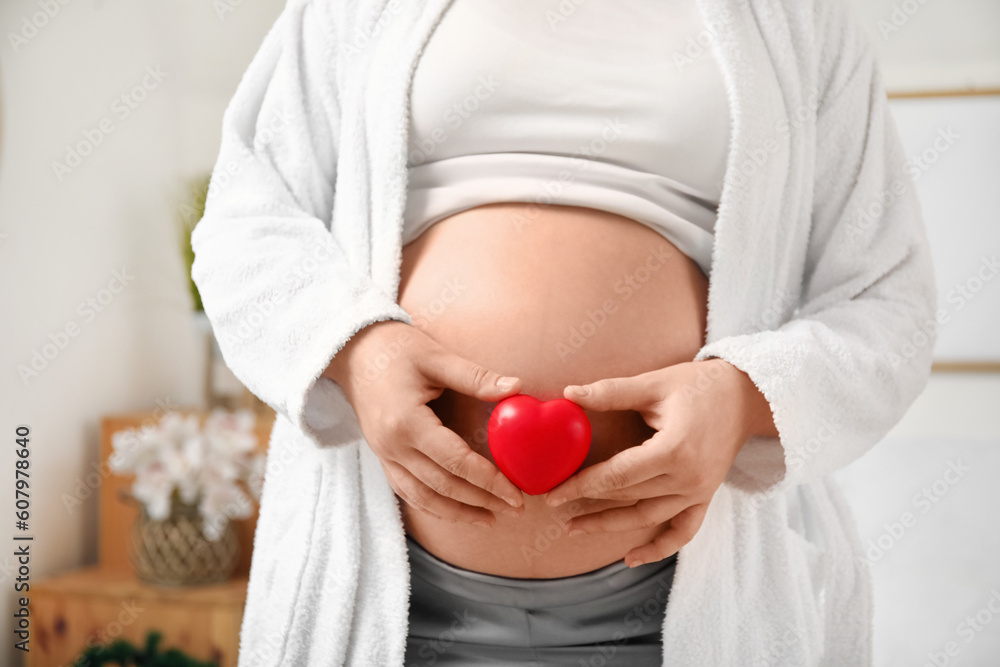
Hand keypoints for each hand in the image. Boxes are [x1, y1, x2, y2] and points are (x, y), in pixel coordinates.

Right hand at [323, 320, 525, 525]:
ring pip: (423, 497)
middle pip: (442, 485)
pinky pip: (407, 491)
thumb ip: (475, 377)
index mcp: (407, 422)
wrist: (353, 351)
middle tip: (515, 508)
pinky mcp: (382, 456)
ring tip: (490, 518)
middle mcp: (392, 446)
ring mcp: (384, 454)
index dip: (489, 480)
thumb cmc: (396, 348)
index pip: (455, 461)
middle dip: (481, 500)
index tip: (516, 493)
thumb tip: (516, 386)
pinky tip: (456, 510)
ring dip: (458, 512)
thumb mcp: (436, 357)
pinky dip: (433, 505)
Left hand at [543, 358, 777, 566]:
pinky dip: (658, 549)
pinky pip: (682, 532)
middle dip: (587, 503)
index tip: (553, 493)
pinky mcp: (705, 497)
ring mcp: (699, 492)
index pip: (617, 476)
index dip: (582, 486)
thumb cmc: (699, 385)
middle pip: (627, 498)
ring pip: (647, 518)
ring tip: (574, 528)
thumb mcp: (654, 384)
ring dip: (609, 526)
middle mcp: (688, 479)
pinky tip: (630, 559)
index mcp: (674, 450)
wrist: (747, 397)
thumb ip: (611, 392)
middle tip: (553, 505)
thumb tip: (569, 393)